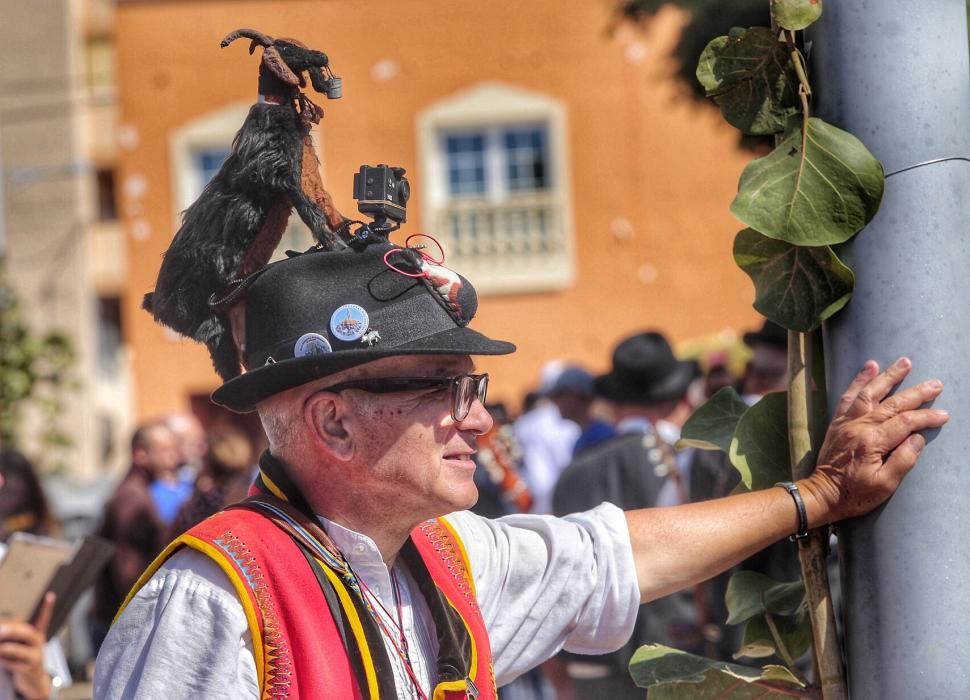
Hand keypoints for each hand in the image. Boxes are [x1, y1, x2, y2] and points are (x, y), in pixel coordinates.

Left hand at [0, 592, 54, 699]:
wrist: (33, 679)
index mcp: (37, 633)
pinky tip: (0, 660)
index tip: (50, 596)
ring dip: (6, 649)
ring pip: (21, 650)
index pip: (42, 618)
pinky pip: (16, 664)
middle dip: (12, 631)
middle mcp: (38, 642)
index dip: (47, 607)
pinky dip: (5, 662)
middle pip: (28, 633)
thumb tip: (2, 629)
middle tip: (0, 629)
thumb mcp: (20, 643)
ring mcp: (36, 655)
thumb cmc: (23, 656)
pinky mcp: (30, 668)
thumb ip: (10, 634)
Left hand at [800, 357, 948, 523]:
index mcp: (872, 442)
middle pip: (892, 404)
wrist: (822, 494)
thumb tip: (917, 438)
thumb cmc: (855, 494)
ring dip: (888, 376)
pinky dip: (859, 380)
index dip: (926, 417)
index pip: (905, 422)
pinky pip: (848, 396)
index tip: (943, 414)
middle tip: (936, 383)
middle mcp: (858, 427)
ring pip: (870, 393)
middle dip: (916, 393)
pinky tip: (869, 366)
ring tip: (904, 362)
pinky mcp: (838, 422)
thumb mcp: (885, 485)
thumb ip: (903, 460)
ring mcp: (846, 422)